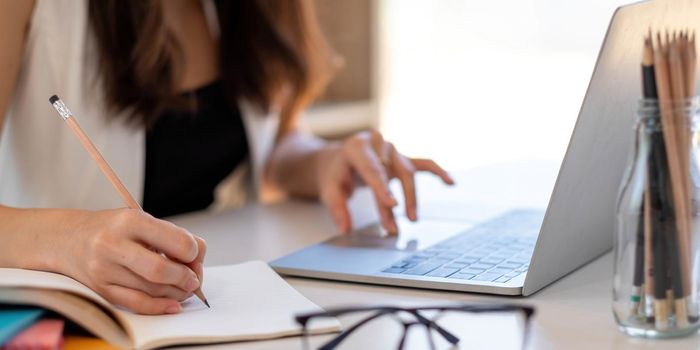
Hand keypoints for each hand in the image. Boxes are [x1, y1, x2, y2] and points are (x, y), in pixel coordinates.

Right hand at [61, 209, 205, 314]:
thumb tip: (199, 257)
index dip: (193, 253)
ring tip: (183, 287)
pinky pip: (137, 304)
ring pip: (152, 290)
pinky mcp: (101, 289)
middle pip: (161, 271)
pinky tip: (173, 304)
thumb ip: (173, 235)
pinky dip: (160, 307)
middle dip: (186, 278)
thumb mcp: (141, 220)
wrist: (67, 239)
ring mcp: (104, 269)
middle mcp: (113, 245)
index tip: (195, 256)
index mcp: (131, 221)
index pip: (176, 241)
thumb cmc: (113, 229)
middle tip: (194, 279)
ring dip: (176, 293)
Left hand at [316, 130, 453, 233]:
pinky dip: (437, 172)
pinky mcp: (402, 158)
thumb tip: (346, 228)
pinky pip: (423, 164)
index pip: (372, 170)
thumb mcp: (328, 188)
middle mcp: (378, 144)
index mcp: (357, 147)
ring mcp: (393, 150)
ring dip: (411, 197)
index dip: (382, 188)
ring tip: (412, 219)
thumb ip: (337, 208)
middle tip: (393, 227)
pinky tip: (450, 182)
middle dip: (394, 201)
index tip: (392, 205)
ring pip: (408, 172)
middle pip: (391, 174)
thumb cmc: (335, 173)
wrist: (338, 159)